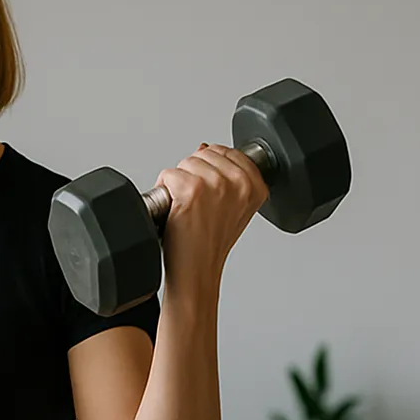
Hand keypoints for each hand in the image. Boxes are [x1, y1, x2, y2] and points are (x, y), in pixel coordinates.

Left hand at [154, 142, 268, 300]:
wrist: (197, 270)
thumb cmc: (211, 243)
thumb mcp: (234, 207)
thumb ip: (228, 175)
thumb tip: (205, 148)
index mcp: (255, 186)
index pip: (225, 151)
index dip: (209, 171)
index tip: (209, 195)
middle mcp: (239, 183)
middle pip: (203, 154)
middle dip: (192, 175)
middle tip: (196, 205)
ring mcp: (216, 185)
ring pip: (184, 163)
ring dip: (178, 183)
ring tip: (187, 208)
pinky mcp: (192, 190)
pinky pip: (168, 174)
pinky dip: (164, 191)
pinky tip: (176, 211)